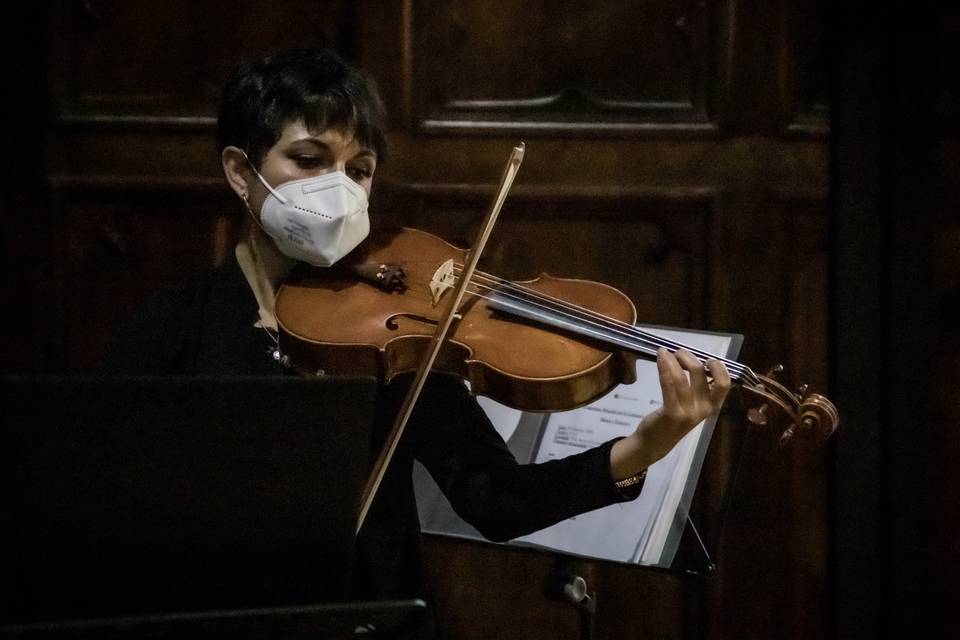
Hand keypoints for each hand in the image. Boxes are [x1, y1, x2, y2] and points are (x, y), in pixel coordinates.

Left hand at [610, 347, 730, 478]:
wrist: (655, 443)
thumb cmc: (674, 419)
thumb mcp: (691, 405)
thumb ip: (697, 387)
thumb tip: (693, 359)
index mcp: (712, 406)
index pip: (725, 383)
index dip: (718, 367)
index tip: (706, 359)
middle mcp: (704, 409)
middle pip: (701, 373)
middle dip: (688, 357)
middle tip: (678, 352)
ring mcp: (688, 412)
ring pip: (682, 377)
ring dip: (673, 359)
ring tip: (664, 352)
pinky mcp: (672, 413)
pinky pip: (669, 384)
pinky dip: (664, 367)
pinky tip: (660, 357)